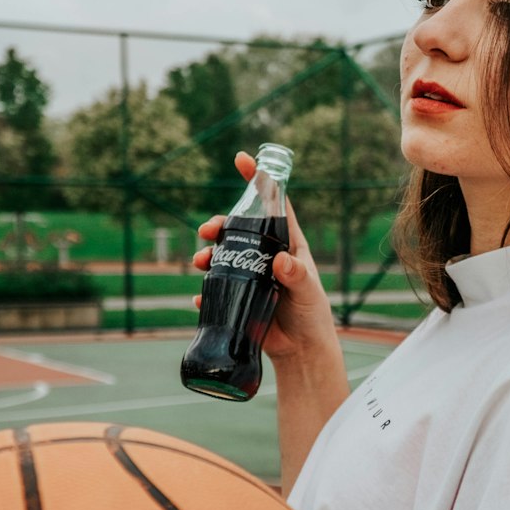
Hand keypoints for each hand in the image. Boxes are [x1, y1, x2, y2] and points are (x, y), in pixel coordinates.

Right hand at [193, 152, 335, 362]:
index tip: (242, 159)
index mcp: (288, 245)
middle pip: (239, 230)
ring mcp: (251, 275)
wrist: (300, 350)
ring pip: (223, 256)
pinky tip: (198, 296)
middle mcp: (266, 255)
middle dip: (220, 224)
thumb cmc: (311, 315)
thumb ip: (297, 276)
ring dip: (207, 255)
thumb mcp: (308, 292)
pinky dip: (205, 290)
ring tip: (200, 262)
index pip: (274, 206)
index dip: (258, 181)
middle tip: (207, 231)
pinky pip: (217, 289)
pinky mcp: (239, 297)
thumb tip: (281, 260)